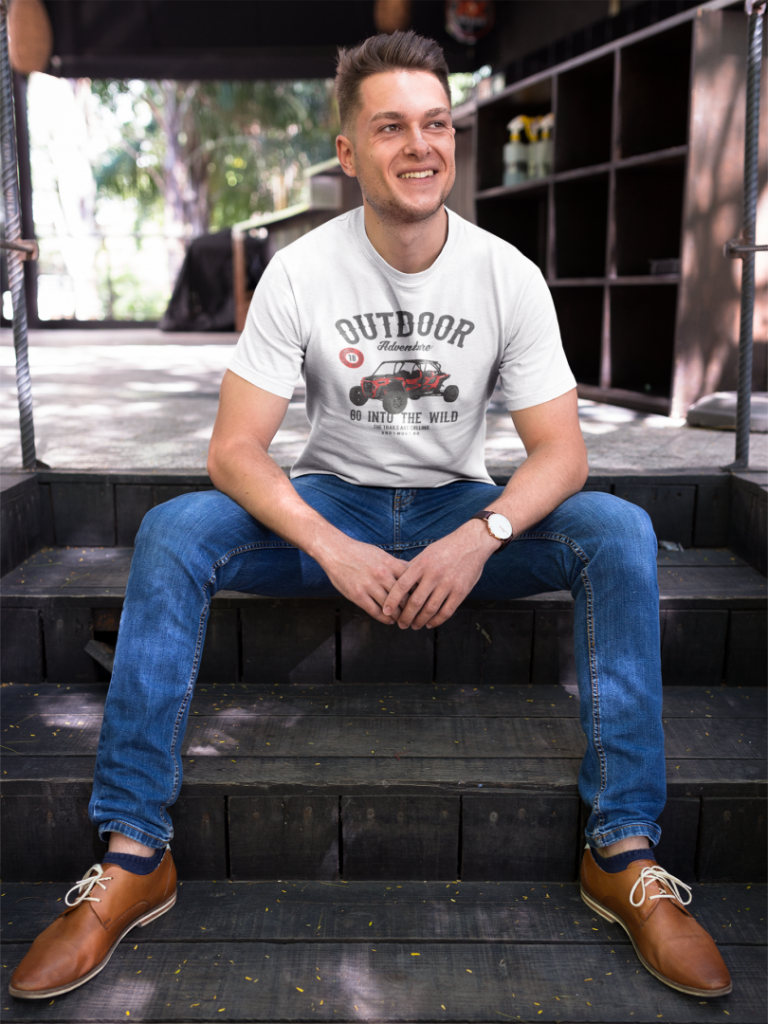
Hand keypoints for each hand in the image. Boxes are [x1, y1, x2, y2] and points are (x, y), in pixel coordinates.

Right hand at [317, 535, 408, 624]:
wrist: (336, 551)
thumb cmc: (359, 552)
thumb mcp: (381, 554)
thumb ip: (396, 564)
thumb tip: (412, 571)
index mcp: (390, 564)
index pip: (411, 583)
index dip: (417, 594)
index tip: (420, 601)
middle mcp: (382, 575)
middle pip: (403, 597)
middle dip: (409, 609)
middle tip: (413, 615)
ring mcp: (369, 585)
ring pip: (390, 607)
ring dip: (397, 616)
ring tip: (402, 620)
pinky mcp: (357, 595)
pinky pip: (374, 611)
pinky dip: (384, 618)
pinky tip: (388, 620)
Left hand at [382, 521, 497, 629]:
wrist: (472, 542)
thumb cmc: (445, 548)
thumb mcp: (426, 553)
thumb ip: (411, 568)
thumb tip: (394, 580)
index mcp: (422, 564)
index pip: (402, 586)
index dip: (392, 601)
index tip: (386, 611)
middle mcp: (434, 574)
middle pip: (415, 602)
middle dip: (405, 616)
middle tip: (401, 624)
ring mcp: (448, 583)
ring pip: (430, 609)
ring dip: (420, 621)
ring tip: (414, 626)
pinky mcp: (461, 591)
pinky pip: (446, 611)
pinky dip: (436, 621)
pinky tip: (430, 623)